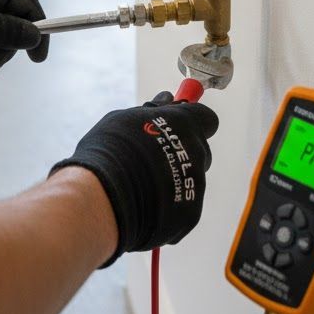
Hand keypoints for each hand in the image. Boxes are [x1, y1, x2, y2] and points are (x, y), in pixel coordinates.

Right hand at [50, 91, 218, 265]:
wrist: (107, 198)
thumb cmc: (112, 150)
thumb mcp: (126, 118)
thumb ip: (153, 110)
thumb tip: (167, 99)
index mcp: (187, 124)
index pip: (206, 118)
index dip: (191, 120)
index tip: (175, 123)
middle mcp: (198, 153)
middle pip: (199, 150)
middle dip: (182, 152)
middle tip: (152, 157)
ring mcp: (197, 185)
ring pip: (190, 179)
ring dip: (172, 179)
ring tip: (142, 184)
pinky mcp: (191, 215)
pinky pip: (182, 206)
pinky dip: (167, 206)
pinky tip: (144, 205)